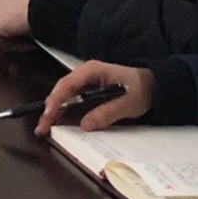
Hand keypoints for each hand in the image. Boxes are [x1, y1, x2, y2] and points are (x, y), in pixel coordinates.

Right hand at [34, 61, 153, 137]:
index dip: (56, 100)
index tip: (48, 115)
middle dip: (51, 109)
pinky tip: (60, 124)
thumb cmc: (142, 90)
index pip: (67, 84)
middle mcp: (85, 74)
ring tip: (46, 128)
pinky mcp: (88, 91)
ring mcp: (86, 83)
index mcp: (92, 70)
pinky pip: (72, 101)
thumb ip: (107, 113)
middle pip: (62, 91)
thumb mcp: (128, 103)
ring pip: (64, 96)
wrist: (155, 86)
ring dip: (55, 112)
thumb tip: (84, 126)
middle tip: (42, 128)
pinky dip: (65, 112)